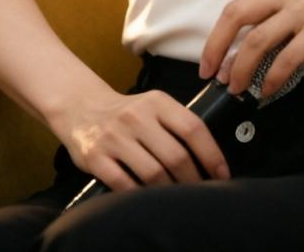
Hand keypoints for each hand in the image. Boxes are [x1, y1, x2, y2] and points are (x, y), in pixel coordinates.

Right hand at [50, 85, 231, 190]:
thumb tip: (210, 156)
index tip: (222, 174)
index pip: (192, 127)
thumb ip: (176, 124)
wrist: (82, 108)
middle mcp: (136, 116)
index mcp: (157, 102)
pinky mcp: (96, 157)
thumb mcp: (153, 106)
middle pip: (175, 155)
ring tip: (178, 199)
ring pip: (153, 173)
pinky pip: (124, 184)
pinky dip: (140, 196)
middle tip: (200, 193)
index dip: (211, 154)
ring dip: (170, 191)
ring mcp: (115, 137)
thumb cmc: (127, 113)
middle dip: (193, 179)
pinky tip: (149, 201)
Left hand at [198, 0, 303, 97]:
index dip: (217, 36)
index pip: (236, 6)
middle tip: (212, 76)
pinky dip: (272, 78)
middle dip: (217, 49)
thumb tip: (254, 66)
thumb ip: (283, 30)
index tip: (208, 60)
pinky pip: (288, 57)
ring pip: (258, 40)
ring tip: (238, 88)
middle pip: (237, 16)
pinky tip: (268, 91)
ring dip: (242, 69)